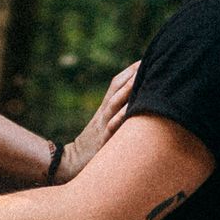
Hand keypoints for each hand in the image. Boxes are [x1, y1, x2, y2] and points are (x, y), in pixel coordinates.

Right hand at [58, 62, 138, 178]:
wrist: (72, 162)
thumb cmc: (93, 144)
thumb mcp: (104, 126)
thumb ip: (117, 114)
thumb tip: (136, 104)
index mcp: (104, 108)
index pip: (116, 84)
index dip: (130, 70)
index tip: (146, 58)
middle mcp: (103, 113)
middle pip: (116, 88)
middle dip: (131, 74)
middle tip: (147, 61)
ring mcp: (102, 126)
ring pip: (114, 104)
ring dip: (126, 90)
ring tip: (139, 78)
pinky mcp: (102, 141)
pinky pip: (111, 127)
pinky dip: (120, 118)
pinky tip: (130, 110)